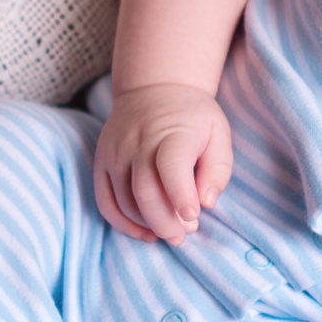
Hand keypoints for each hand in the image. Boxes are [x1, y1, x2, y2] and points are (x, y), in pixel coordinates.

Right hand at [94, 83, 234, 243]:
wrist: (155, 87)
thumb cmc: (193, 116)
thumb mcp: (218, 132)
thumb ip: (218, 169)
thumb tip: (206, 203)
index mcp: (172, 133)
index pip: (171, 166)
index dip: (181, 195)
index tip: (193, 216)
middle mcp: (138, 143)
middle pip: (144, 192)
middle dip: (165, 222)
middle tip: (184, 234)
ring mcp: (115, 153)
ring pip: (124, 201)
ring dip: (147, 225)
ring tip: (171, 232)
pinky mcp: (102, 161)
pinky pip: (105, 201)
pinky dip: (122, 223)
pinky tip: (146, 232)